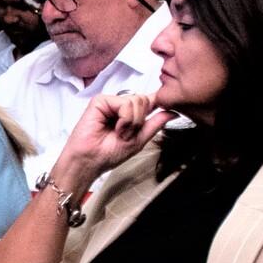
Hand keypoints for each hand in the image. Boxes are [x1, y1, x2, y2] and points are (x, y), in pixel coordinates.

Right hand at [51, 92, 167, 193]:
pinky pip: (125, 103)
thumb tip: (173, 112)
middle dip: (140, 121)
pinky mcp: (100, 101)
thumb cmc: (107, 154)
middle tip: (126, 134)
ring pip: (137, 101)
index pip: (149, 102)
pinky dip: (124, 119)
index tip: (162, 112)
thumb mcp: (139, 140)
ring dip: (132, 122)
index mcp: (129, 114)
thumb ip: (155, 124)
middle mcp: (119, 105)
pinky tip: (114, 128)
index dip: (156, 106)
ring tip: (118, 133)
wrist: (90, 162)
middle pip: (145, 100)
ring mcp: (110, 102)